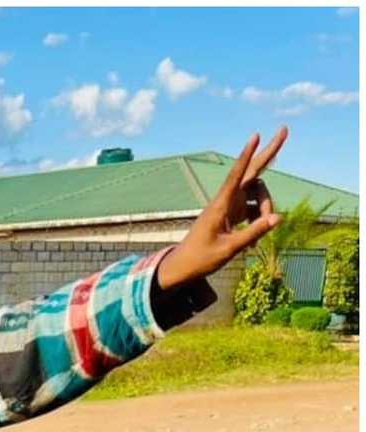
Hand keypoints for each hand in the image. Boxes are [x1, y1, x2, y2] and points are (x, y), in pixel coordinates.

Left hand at [156, 127, 287, 289]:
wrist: (184, 266)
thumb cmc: (201, 258)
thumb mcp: (229, 249)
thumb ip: (253, 233)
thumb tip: (278, 218)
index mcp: (220, 205)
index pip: (236, 175)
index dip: (247, 156)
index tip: (255, 136)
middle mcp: (226, 200)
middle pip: (253, 172)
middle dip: (269, 153)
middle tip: (284, 129)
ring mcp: (231, 205)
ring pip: (258, 195)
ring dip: (266, 210)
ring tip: (257, 239)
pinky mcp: (234, 213)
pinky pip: (254, 210)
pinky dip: (259, 222)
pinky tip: (252, 246)